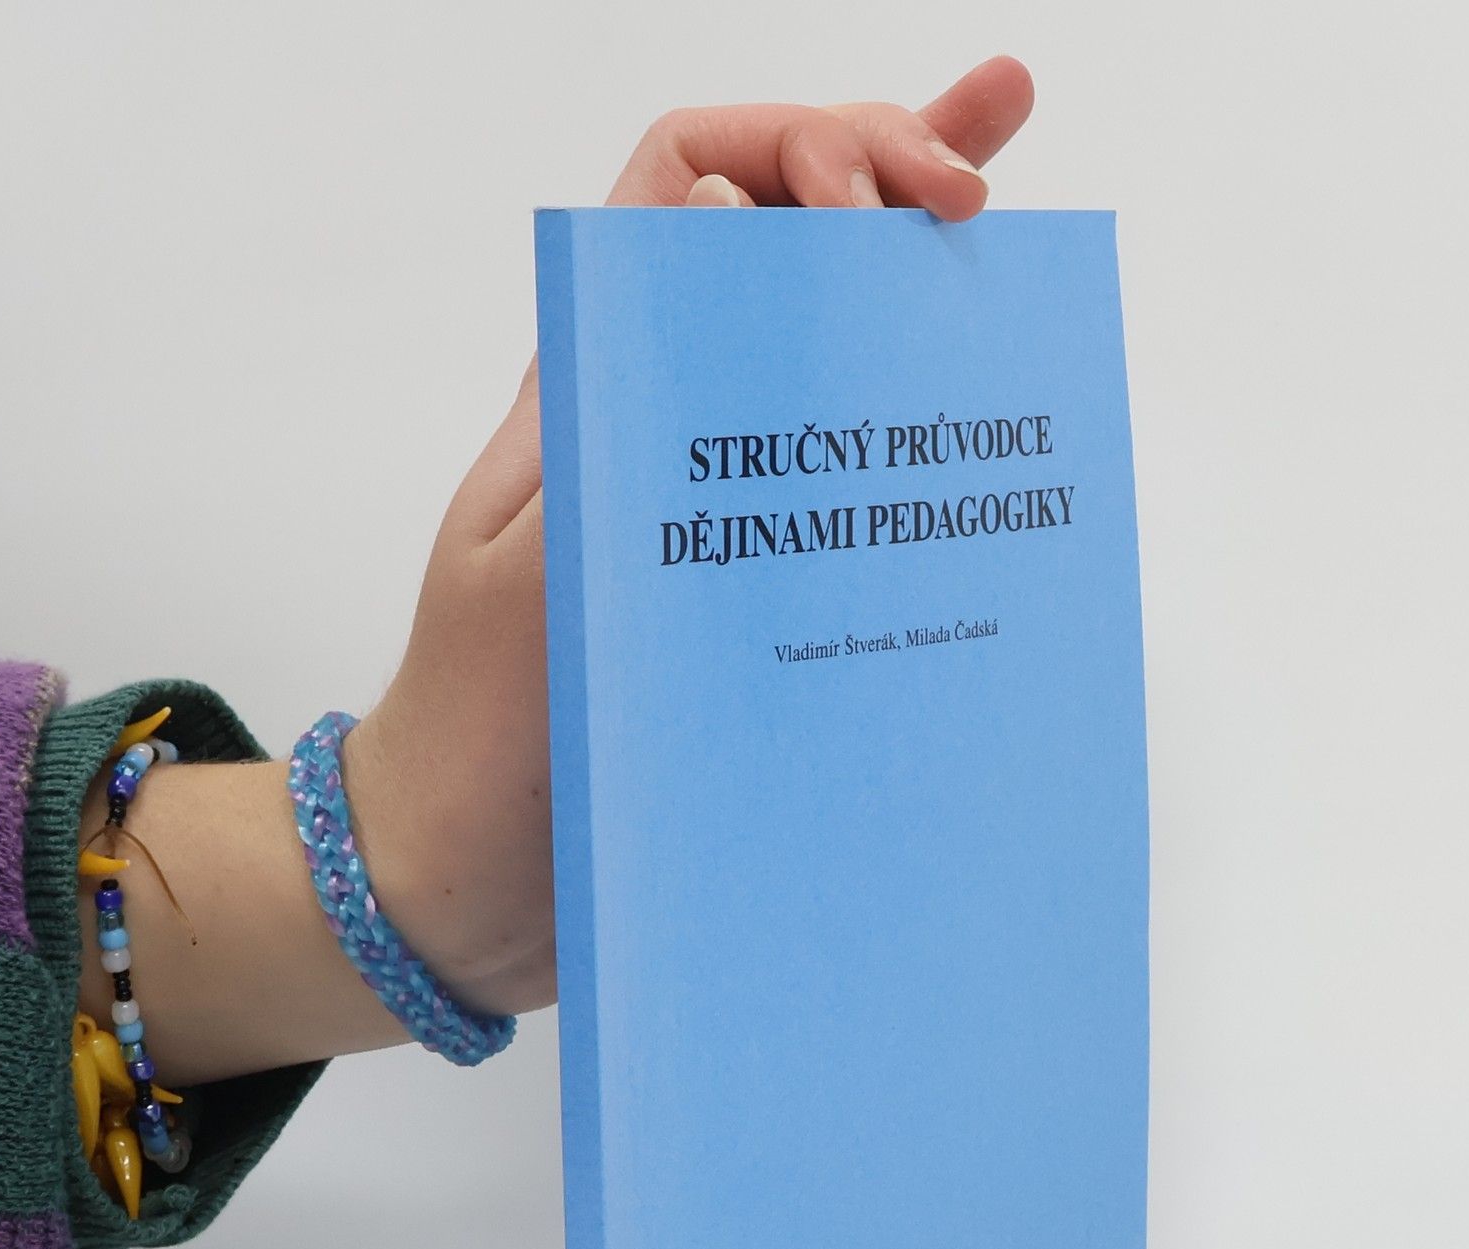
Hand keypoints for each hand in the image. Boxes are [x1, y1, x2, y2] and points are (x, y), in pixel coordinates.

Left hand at [86, 60, 1034, 1082]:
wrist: (465, 879)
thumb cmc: (475, 744)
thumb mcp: (531, 583)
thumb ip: (614, 435)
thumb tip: (711, 240)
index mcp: (600, 390)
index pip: (690, 184)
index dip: (796, 149)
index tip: (882, 200)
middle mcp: (669, 420)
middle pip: (777, 236)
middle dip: (879, 167)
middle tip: (968, 196)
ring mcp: (722, 499)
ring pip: (821, 337)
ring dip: (908, 249)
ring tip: (1002, 179)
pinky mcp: (760, 582)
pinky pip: (845, 471)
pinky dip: (916, 410)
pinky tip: (992, 374)